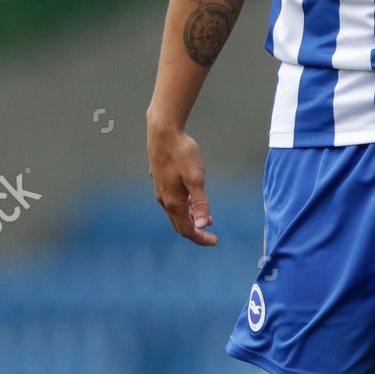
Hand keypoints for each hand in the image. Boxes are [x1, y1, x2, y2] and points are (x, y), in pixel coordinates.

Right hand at [147, 122, 216, 245]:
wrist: (163, 131)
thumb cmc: (182, 153)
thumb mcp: (196, 178)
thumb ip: (200, 203)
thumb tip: (202, 226)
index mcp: (173, 201)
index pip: (187, 229)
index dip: (201, 238)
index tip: (214, 242)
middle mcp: (164, 199)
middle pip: (179, 223)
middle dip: (196, 231)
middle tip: (211, 235)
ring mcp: (161, 189)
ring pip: (176, 212)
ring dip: (191, 218)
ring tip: (207, 218)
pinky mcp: (161, 180)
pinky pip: (173, 200)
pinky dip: (185, 206)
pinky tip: (192, 199)